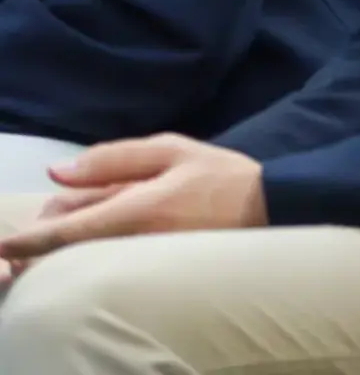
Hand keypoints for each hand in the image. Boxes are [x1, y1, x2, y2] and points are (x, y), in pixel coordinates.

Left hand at [0, 138, 264, 279]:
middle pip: (69, 244)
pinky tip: (103, 233)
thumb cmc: (220, 176)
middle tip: (61, 206)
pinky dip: (90, 248)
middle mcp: (132, 242)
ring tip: (82, 216)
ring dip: (68, 241)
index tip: (2, 244)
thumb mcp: (172, 150)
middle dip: (51, 229)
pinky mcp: (150, 270)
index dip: (29, 238)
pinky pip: (104, 262)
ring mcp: (140, 261)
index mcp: (135, 208)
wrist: (271, 208)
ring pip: (83, 256)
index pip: (67, 230)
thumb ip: (113, 158)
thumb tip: (58, 172)